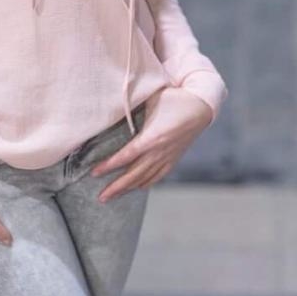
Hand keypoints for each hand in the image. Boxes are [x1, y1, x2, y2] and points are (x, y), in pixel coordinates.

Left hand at [89, 88, 213, 201]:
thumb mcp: (151, 98)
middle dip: (116, 187)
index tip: (94, 172)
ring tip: (113, 196)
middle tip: (100, 197)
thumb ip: (133, 106)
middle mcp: (160, 151)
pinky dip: (146, 183)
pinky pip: (158, 176)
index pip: (126, 156)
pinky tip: (137, 187)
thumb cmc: (174, 97)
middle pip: (134, 175)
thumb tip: (112, 107)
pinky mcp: (174, 158)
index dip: (109, 166)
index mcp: (152, 137)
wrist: (202, 106)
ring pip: (145, 179)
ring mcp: (168, 157)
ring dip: (128, 189)